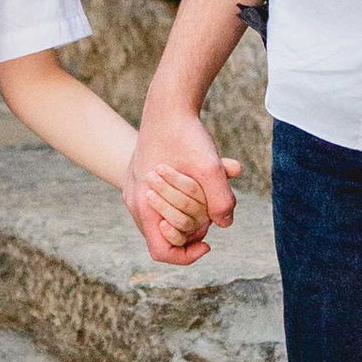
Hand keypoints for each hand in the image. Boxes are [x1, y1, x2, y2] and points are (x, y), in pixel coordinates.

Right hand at [126, 106, 241, 265]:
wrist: (167, 106)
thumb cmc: (184, 135)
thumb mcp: (209, 167)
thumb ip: (221, 199)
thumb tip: (225, 225)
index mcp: (144, 206)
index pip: (162, 251)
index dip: (187, 255)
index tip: (209, 243)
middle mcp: (136, 203)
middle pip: (166, 235)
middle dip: (193, 229)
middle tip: (212, 212)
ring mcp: (136, 192)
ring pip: (165, 218)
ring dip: (191, 211)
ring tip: (208, 192)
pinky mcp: (142, 182)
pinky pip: (163, 202)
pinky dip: (184, 198)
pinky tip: (200, 180)